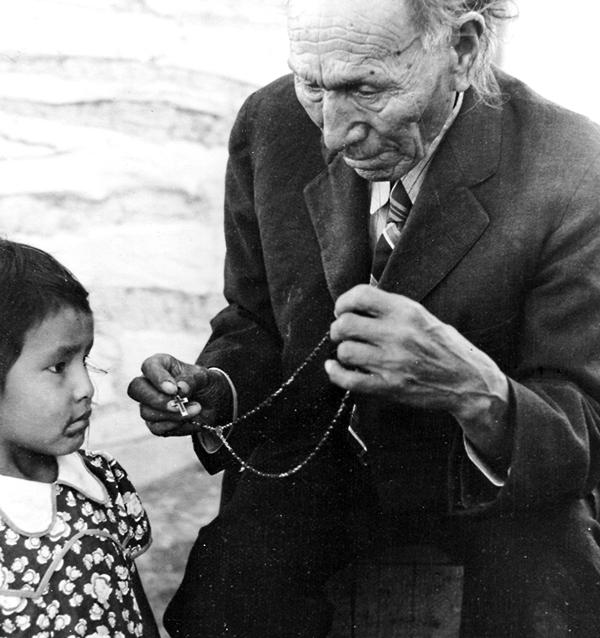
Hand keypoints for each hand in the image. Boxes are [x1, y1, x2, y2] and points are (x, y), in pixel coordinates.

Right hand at [127, 353, 230, 437]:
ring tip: (196, 409)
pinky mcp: (154, 422)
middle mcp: (149, 383)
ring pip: (146, 412)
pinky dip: (174, 425)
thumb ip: (193, 380)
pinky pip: (156, 427)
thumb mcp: (204, 377)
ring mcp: (149, 404)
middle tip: (177, 404)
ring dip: (172, 415)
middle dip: (157, 400)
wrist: (213, 403)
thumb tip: (181, 388)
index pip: (149, 366)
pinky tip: (189, 420)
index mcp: (160, 365)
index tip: (174, 389)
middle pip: (136, 389)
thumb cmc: (205, 383)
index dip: (158, 378)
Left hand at [326, 285, 508, 454]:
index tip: (342, 309)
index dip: (344, 302)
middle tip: (342, 333)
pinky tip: (335, 368)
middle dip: (337, 328)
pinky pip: (348, 380)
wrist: (470, 381)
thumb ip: (392, 309)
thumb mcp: (423, 316)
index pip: (360, 295)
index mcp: (406, 311)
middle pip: (345, 324)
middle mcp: (398, 334)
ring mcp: (392, 362)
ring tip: (350, 352)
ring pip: (345, 351)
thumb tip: (357, 304)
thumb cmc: (446, 347)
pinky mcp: (389, 387)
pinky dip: (335, 373)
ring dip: (342, 352)